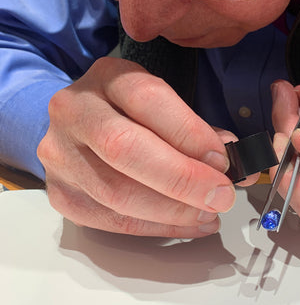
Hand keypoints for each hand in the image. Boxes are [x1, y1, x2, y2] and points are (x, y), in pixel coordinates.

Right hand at [38, 57, 239, 236]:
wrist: (79, 123)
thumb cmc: (129, 112)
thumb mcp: (161, 103)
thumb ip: (195, 129)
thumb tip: (233, 160)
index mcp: (108, 77)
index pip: (148, 99)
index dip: (188, 132)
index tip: (222, 160)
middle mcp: (75, 111)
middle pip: (125, 148)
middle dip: (182, 178)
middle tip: (220, 195)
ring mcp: (61, 154)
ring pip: (116, 192)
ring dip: (173, 210)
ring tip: (208, 213)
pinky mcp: (61, 193)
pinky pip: (111, 220)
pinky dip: (157, 227)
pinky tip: (187, 224)